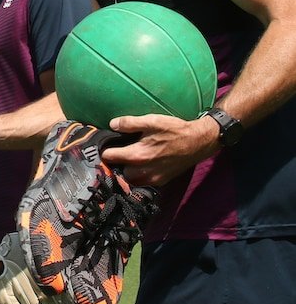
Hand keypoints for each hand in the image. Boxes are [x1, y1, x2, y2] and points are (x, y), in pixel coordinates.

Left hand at [104, 113, 218, 185]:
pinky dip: (140, 174)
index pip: (109, 157)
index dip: (105, 150)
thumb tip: (112, 125)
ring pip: (130, 178)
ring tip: (133, 157)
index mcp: (138, 155)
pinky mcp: (161, 181)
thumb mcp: (151, 121)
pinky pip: (143, 181)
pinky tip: (145, 163)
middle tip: (122, 150)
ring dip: (129, 169)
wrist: (199, 142)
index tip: (106, 145)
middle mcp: (143, 171)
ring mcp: (153, 178)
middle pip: (118, 170)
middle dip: (118, 161)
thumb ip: (129, 123)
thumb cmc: (175, 130)